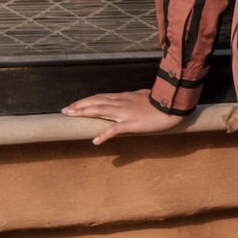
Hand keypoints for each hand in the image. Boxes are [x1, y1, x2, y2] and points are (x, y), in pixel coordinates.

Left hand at [61, 90, 180, 145]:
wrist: (172, 105)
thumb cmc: (161, 102)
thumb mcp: (144, 97)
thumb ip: (134, 99)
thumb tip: (130, 100)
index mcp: (124, 97)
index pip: (100, 97)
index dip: (86, 100)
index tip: (74, 104)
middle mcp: (121, 103)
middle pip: (96, 102)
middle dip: (79, 105)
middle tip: (65, 110)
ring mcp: (125, 113)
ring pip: (100, 110)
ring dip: (84, 113)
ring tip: (71, 116)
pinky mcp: (132, 124)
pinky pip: (115, 130)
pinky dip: (104, 135)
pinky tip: (95, 141)